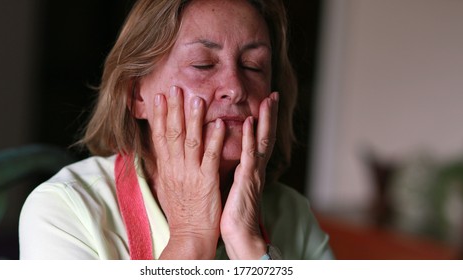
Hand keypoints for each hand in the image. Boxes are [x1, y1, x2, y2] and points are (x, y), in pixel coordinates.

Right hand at [151, 86, 224, 258]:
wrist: (189, 235)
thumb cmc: (182, 211)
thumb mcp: (168, 186)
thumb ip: (167, 166)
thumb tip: (163, 150)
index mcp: (167, 168)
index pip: (159, 136)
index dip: (158, 115)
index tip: (158, 96)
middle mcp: (175, 168)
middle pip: (172, 133)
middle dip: (173, 109)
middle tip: (174, 87)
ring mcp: (190, 174)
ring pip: (190, 141)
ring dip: (193, 118)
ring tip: (196, 97)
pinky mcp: (206, 181)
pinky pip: (210, 157)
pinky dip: (214, 139)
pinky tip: (219, 124)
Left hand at [220, 92, 278, 258]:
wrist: (240, 237)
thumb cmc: (233, 215)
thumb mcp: (234, 188)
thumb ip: (235, 172)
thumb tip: (230, 162)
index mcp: (252, 171)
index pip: (259, 141)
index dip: (264, 122)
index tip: (265, 104)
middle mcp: (256, 169)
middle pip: (265, 136)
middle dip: (270, 115)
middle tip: (273, 95)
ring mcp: (253, 174)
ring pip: (261, 141)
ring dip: (265, 120)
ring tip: (268, 100)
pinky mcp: (246, 181)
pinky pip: (249, 156)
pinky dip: (249, 138)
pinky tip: (248, 122)